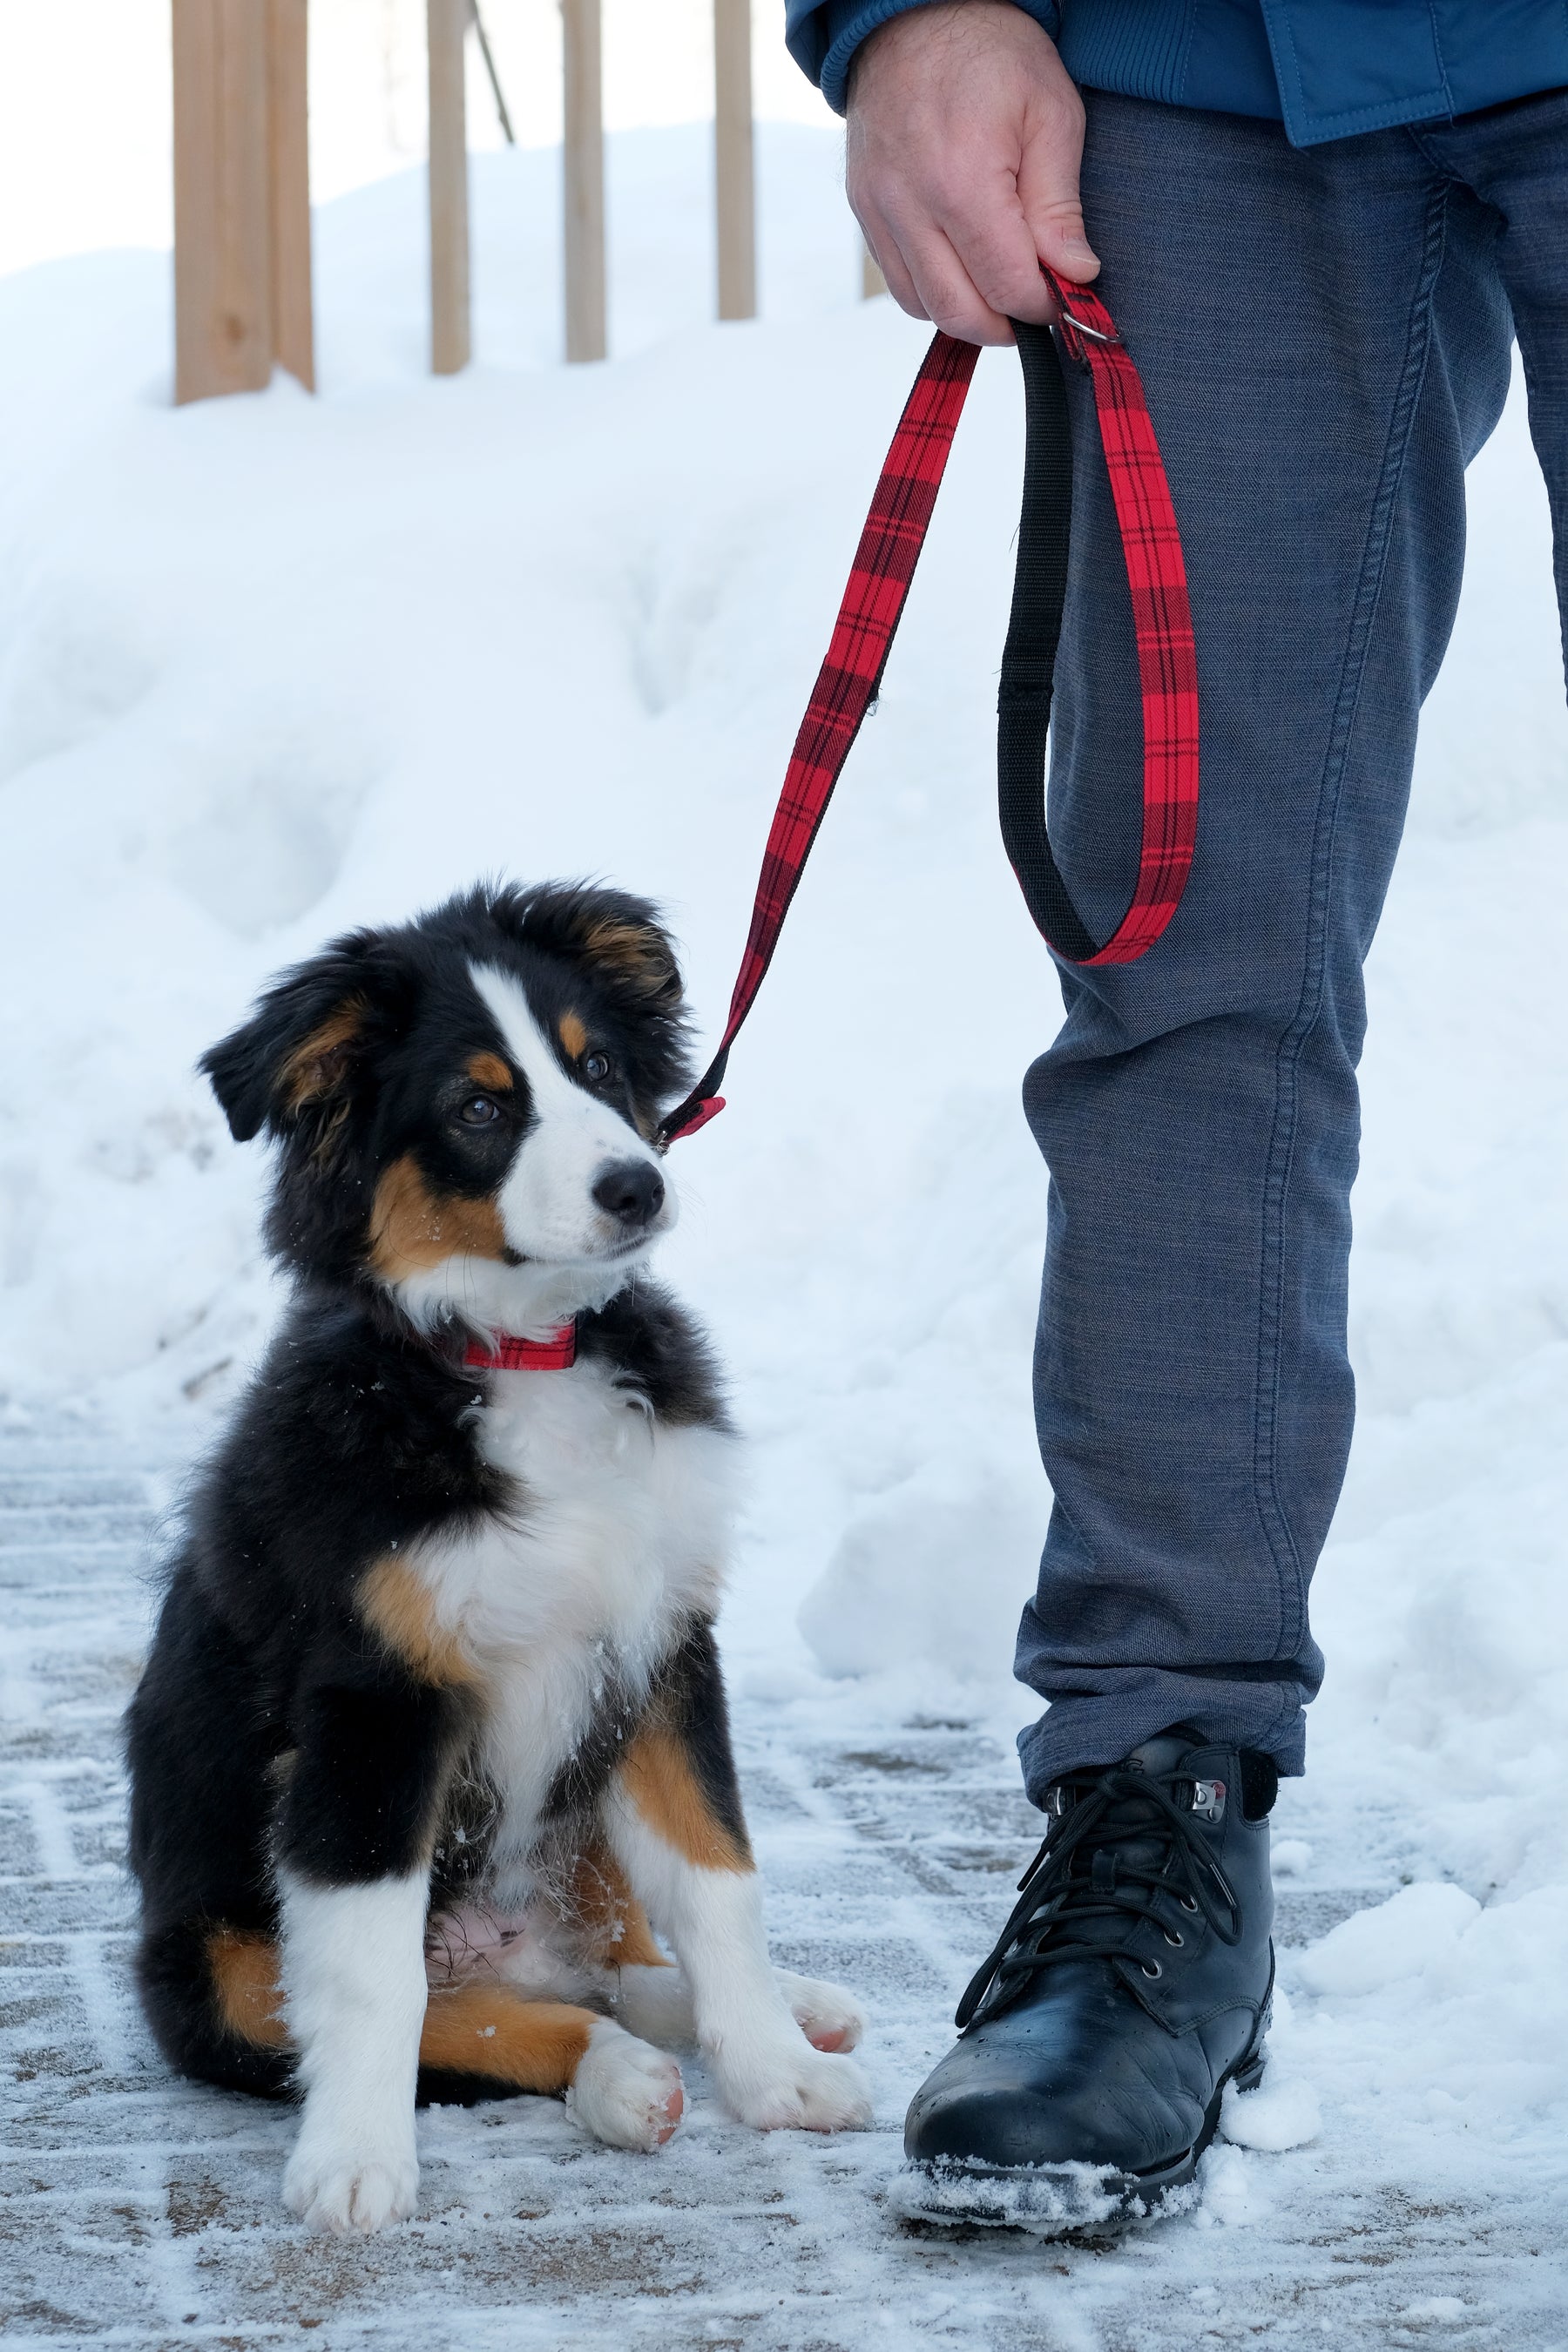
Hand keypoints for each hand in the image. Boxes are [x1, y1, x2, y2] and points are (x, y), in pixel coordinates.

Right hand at [846, 0, 1098, 345]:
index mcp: (963, 182)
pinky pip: (898, 281)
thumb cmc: (989, 52)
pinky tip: (963, 266)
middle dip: (1005, 325)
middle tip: (1034, 306)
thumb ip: (1059, 206)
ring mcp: (879, 209)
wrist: (914, 12)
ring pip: (922, 307)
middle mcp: (910, 205)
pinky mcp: (865, 210)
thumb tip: (1075, 276)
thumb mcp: (1050, 114)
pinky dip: (933, 291)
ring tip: (999, 286)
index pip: (1006, 287)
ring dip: (967, 312)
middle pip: (960, 311)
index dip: (1043, 306)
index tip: (1064, 295)